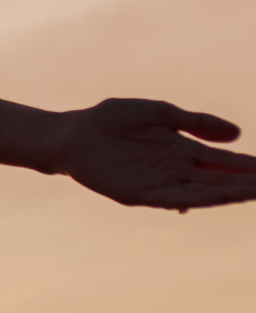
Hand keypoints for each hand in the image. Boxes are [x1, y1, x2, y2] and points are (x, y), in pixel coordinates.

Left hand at [56, 99, 255, 209]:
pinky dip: (198, 199)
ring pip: (203, 193)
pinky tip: (218, 198)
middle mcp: (176, 170)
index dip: (249, 167)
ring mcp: (160, 183)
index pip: (224, 161)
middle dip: (248, 183)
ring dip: (231, 194)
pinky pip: (174, 198)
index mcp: (182, 150)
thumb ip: (196, 122)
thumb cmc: (111, 120)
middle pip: (220, 180)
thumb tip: (238, 134)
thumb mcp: (160, 113)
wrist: (73, 133)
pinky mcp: (140, 194)